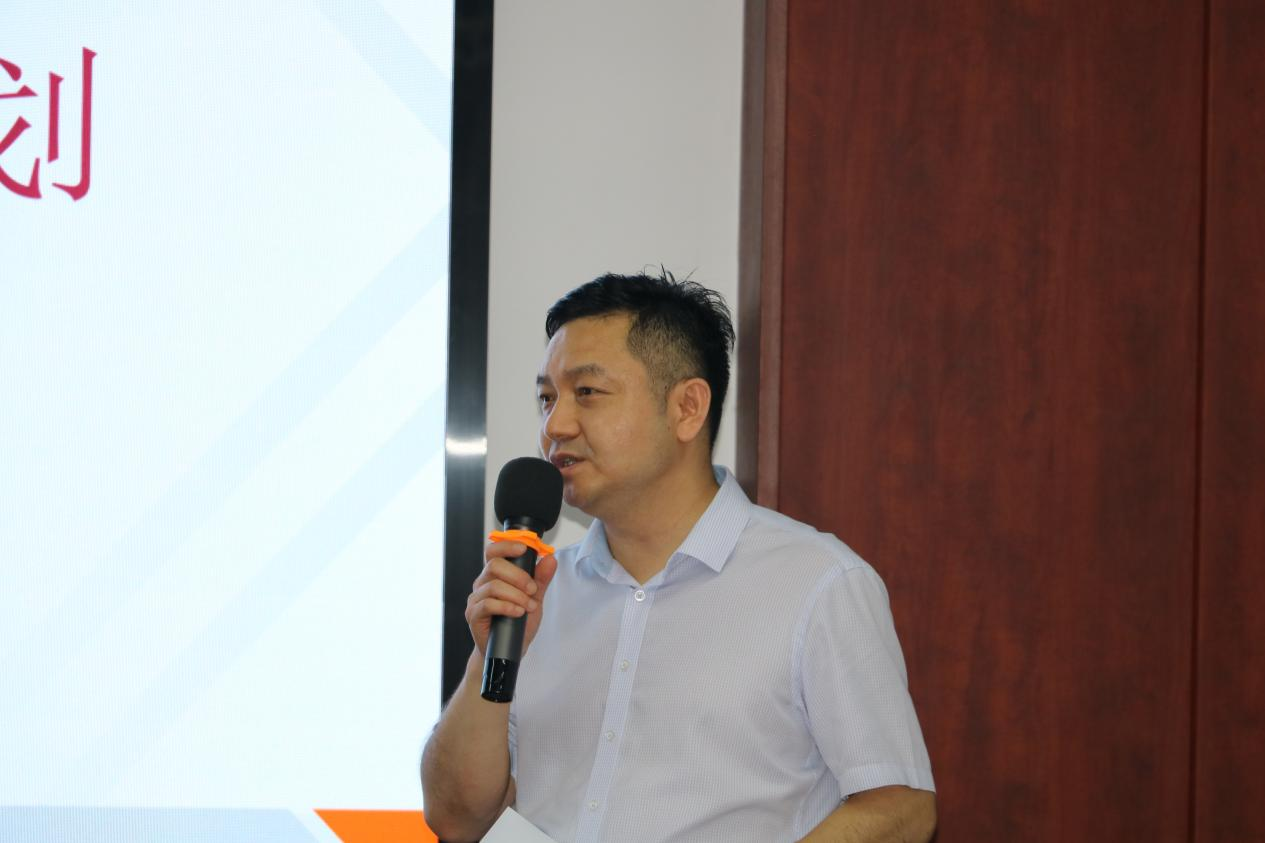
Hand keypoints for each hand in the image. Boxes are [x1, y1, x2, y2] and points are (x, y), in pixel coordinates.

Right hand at [466, 540, 557, 657]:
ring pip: (493, 585)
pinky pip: (487, 604)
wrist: (510, 650)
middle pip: (495, 565)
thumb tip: (551, 558)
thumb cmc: (519, 623)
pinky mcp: (473, 614)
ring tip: (528, 607)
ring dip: (516, 595)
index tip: (523, 549)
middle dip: (518, 576)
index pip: (494, 551)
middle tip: (533, 590)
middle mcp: (483, 583)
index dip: (506, 546)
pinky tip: (517, 612)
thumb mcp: (535, 598)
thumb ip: (541, 579)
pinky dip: (506, 607)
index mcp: (495, 575)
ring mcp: (476, 599)